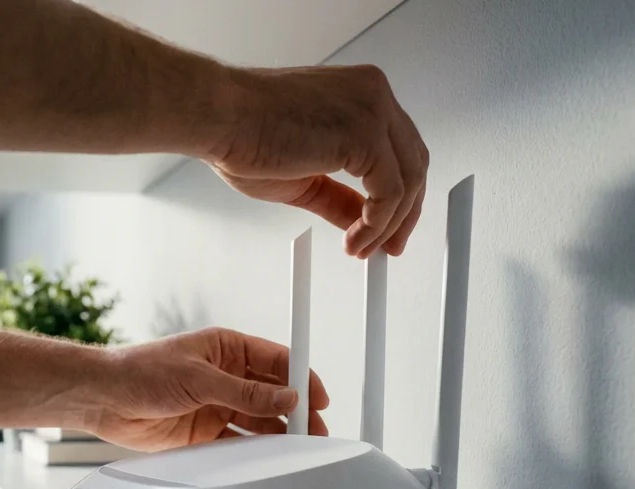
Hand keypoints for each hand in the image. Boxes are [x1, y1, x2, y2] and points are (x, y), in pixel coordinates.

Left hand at [86, 327, 328, 451]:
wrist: (103, 398)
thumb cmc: (142, 370)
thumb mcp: (199, 378)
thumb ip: (245, 391)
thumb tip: (286, 396)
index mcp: (227, 349)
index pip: (277, 361)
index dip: (301, 377)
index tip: (319, 397)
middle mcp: (225, 376)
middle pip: (272, 394)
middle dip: (295, 411)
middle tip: (314, 431)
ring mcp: (216, 405)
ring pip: (258, 420)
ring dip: (277, 433)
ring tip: (295, 448)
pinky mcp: (204, 432)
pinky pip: (237, 442)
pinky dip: (252, 450)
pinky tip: (265, 458)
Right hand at [205, 65, 428, 257]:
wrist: (221, 119)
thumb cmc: (245, 134)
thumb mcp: (305, 177)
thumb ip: (339, 197)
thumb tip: (360, 221)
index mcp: (361, 95)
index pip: (400, 148)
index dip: (400, 194)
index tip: (389, 227)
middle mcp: (373, 95)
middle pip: (414, 162)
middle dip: (405, 213)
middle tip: (389, 247)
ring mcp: (373, 111)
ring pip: (408, 180)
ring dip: (388, 225)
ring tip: (362, 248)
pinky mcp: (366, 134)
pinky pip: (390, 192)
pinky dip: (376, 224)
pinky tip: (355, 238)